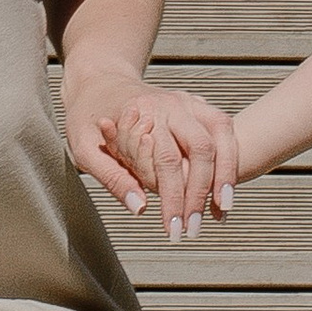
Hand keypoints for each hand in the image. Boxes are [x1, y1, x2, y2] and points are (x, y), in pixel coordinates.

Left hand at [64, 64, 237, 239]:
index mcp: (144, 112)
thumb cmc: (87, 115)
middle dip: (202, 193)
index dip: (173, 199)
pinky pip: (223, 134)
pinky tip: (221, 194)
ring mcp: (188, 102)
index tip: (173, 229)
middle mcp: (172, 104)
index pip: (167, 161)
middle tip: (193, 229)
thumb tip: (141, 208)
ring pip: (222, 135)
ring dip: (226, 175)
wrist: (98, 81)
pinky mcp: (197, 108)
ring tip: (220, 213)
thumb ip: (112, 177)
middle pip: (202, 148)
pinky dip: (229, 163)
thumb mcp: (83, 147)